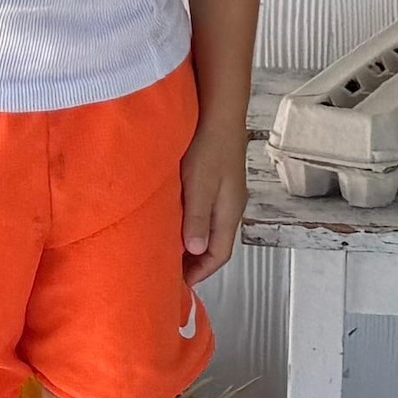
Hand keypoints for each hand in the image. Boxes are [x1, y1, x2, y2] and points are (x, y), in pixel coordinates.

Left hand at [181, 118, 246, 281]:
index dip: (201, 272)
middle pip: (215, 245)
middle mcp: (229, 207)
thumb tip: (195, 251)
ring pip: (209, 229)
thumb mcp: (199, 185)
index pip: (219, 255)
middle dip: (195, 262)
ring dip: (191, 243)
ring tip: (168, 249)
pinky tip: (174, 219)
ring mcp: (224, 194)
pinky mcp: (216, 181)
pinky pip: (204, 213)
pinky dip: (190, 224)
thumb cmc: (208, 147)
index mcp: (228, 213)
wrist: (219, 113)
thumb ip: (197, 218)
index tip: (179, 284)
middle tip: (170, 271)